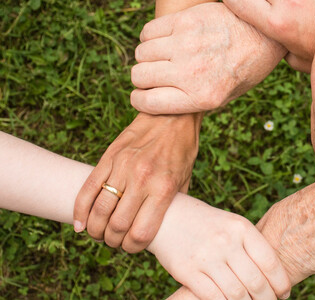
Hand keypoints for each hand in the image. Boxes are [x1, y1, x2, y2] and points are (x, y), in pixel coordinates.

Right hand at [73, 113, 201, 252]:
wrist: (172, 115)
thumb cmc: (182, 150)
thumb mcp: (185, 180)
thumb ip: (172, 204)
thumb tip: (162, 228)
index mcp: (163, 188)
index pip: (141, 232)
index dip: (133, 248)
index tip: (132, 247)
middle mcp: (142, 179)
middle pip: (117, 225)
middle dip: (113, 241)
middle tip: (114, 241)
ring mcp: (123, 167)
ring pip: (99, 210)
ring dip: (95, 229)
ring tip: (98, 233)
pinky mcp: (109, 157)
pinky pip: (88, 188)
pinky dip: (80, 210)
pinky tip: (80, 223)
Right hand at [130, 2, 285, 114]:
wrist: (264, 35)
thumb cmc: (244, 69)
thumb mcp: (225, 97)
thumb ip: (192, 102)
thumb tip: (157, 103)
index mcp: (202, 97)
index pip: (147, 102)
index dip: (140, 100)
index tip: (143, 95)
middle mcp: (191, 72)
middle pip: (139, 76)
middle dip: (143, 78)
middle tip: (156, 74)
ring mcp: (187, 44)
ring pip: (141, 53)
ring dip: (148, 56)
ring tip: (164, 56)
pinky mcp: (186, 20)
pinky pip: (148, 31)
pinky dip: (151, 37)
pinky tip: (166, 39)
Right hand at [148, 194, 291, 299]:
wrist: (167, 216)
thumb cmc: (207, 224)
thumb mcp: (232, 225)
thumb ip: (251, 246)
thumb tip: (275, 276)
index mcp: (241, 228)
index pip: (270, 262)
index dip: (281, 283)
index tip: (284, 293)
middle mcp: (225, 241)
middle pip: (256, 282)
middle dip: (267, 299)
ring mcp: (206, 257)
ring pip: (237, 294)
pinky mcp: (187, 271)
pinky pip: (214, 297)